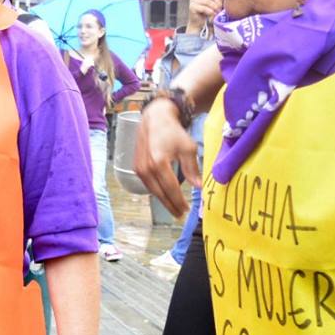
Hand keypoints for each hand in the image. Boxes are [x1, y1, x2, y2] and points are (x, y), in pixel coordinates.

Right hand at [135, 96, 199, 217]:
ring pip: (153, 191)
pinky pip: (148, 184)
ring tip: (174, 207)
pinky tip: (165, 195)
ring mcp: (139, 168)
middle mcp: (146, 168)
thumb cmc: (173, 132)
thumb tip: (198, 187)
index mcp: (159, 162)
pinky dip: (157, 191)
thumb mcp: (188, 148)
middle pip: (160, 193)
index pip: (171, 188)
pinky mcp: (136, 168)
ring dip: (163, 200)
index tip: (187, 210)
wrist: (154, 120)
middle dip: (171, 205)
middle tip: (180, 214)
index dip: (179, 201)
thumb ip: (192, 168)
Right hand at [187, 0, 221, 32]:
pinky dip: (210, 13)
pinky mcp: (192, 7)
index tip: (223, 2)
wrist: (199, 23)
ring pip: (208, 2)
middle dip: (218, 4)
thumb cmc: (208, 13)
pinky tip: (211, 17)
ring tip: (216, 14)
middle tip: (220, 11)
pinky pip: (204, 8)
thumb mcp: (215, 3)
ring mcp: (193, 0)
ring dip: (214, 9)